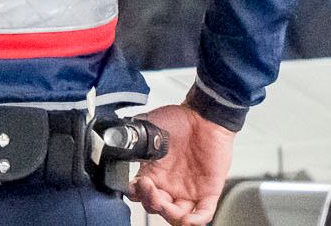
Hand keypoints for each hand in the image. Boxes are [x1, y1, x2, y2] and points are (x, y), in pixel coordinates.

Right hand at [131, 104, 235, 225]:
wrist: (204, 115)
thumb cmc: (179, 119)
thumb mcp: (150, 129)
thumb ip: (136, 142)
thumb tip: (122, 148)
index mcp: (153, 172)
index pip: (140, 194)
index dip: (138, 194)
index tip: (138, 186)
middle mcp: (169, 183)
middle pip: (156, 207)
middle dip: (151, 203)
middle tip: (151, 190)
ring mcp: (188, 189)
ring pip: (176, 215)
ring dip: (169, 215)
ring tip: (166, 205)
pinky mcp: (208, 191)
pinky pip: (202, 214)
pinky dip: (194, 221)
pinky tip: (188, 219)